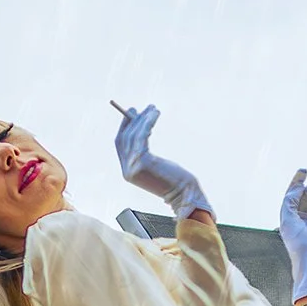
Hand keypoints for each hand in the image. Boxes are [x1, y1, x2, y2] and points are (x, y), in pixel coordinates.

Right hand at [111, 101, 212, 219]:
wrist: (186, 197)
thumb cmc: (177, 182)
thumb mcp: (158, 166)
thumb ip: (147, 154)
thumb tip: (144, 130)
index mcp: (129, 172)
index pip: (120, 144)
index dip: (124, 127)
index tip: (132, 114)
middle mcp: (127, 170)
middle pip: (124, 137)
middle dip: (132, 120)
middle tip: (142, 108)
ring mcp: (133, 167)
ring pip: (133, 135)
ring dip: (143, 119)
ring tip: (154, 109)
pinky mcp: (142, 163)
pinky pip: (141, 136)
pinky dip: (147, 122)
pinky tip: (155, 115)